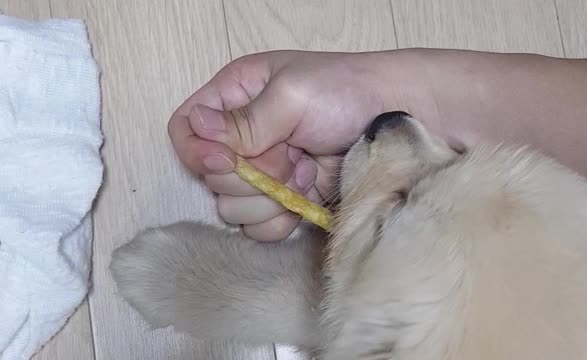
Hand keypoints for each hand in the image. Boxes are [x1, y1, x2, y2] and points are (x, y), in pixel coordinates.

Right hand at [168, 51, 402, 240]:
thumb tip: (197, 131)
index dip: (198, 152)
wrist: (400, 118)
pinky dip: (279, 218)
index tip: (230, 161)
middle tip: (289, 156)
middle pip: (209, 177)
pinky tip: (306, 193)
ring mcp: (264, 171)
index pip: (186, 129)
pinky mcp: (285, 199)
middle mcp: (243, 136)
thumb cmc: (349, 92)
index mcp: (236, 96)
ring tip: (304, 171)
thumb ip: (245, 120)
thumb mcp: (294, 94)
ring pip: (232, 207)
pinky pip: (259, 227)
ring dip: (268, 197)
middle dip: (249, 176)